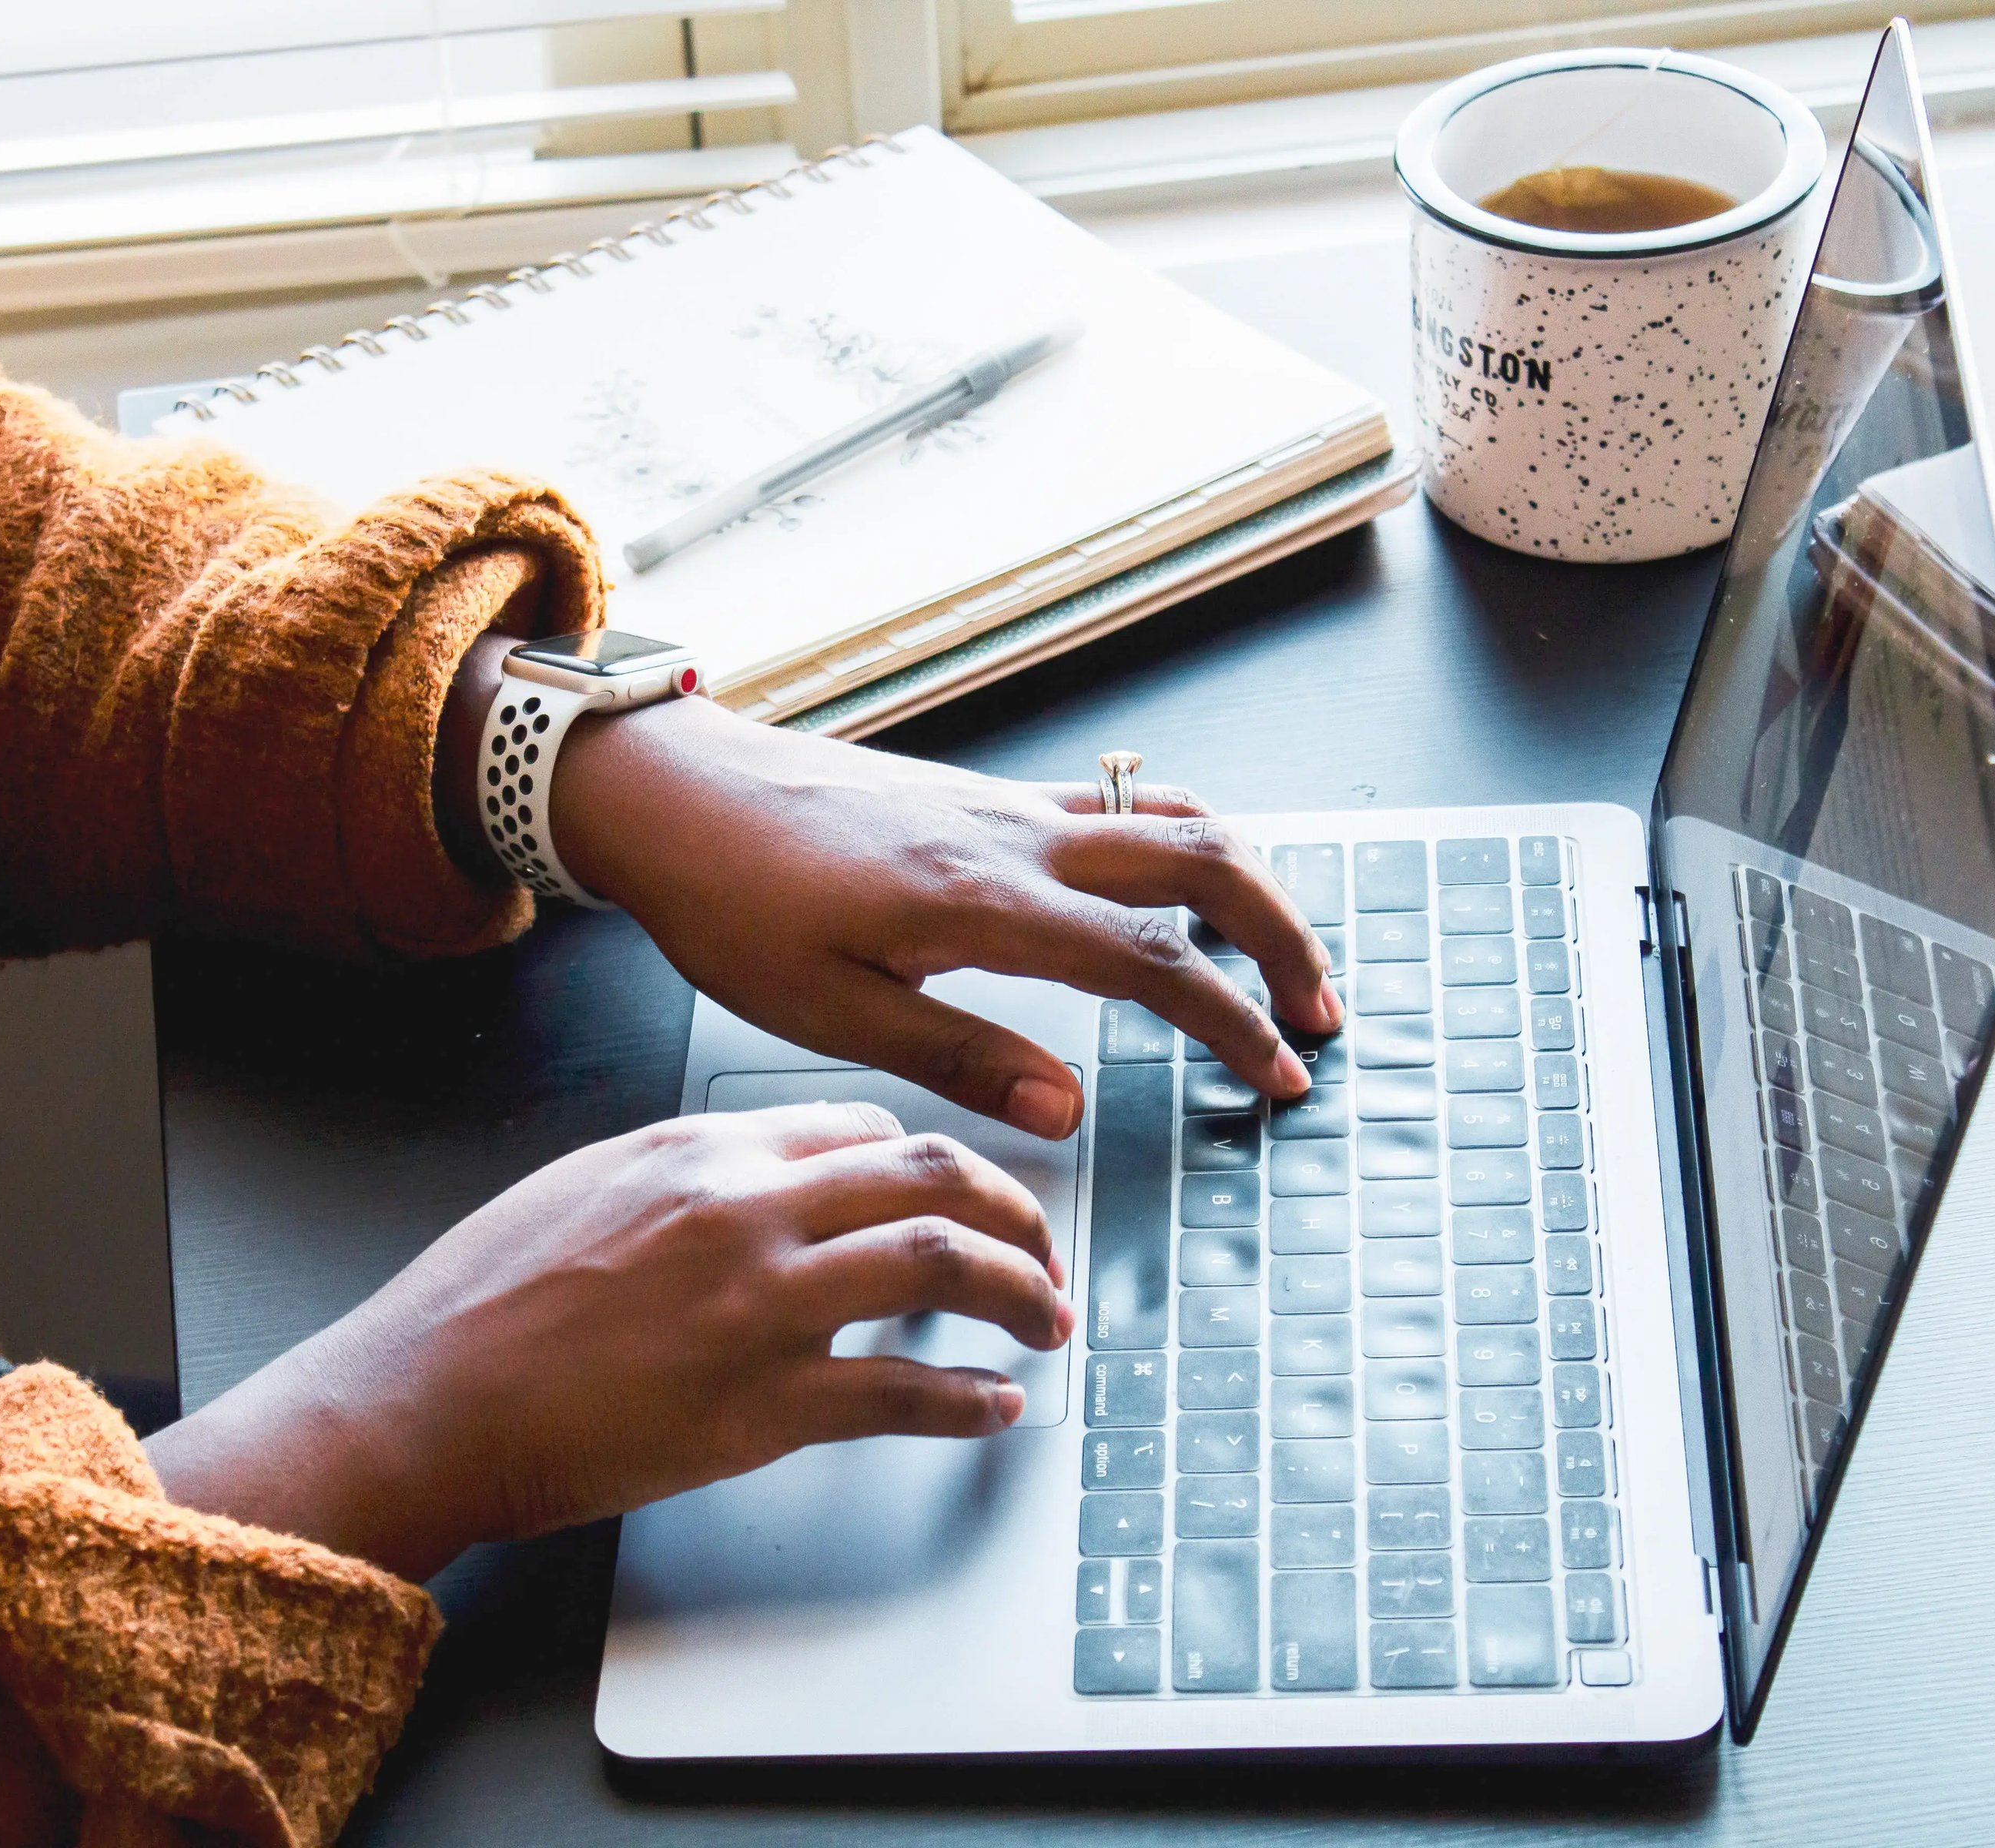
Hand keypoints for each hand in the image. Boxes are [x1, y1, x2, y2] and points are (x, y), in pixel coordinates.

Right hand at [146, 1103, 1066, 1582]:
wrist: (421, 1401)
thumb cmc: (480, 1304)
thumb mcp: (584, 1186)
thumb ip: (686, 1175)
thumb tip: (766, 1182)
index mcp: (702, 1148)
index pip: (864, 1128)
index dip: (934, 1161)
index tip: (961, 1194)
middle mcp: (746, 1208)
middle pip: (931, 1176)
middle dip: (1015, 1210)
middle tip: (1043, 1250)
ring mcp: (761, 1305)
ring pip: (944, 1264)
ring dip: (1020, 1292)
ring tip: (1046, 1321)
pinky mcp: (763, 1406)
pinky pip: (904, 1392)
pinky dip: (969, 1402)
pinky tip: (993, 1408)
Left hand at [547, 694, 1340, 1138]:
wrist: (675, 795)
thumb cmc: (731, 904)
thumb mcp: (830, 1014)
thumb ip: (961, 1059)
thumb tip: (1071, 1109)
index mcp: (982, 902)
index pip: (1153, 959)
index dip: (1232, 1021)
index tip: (1279, 1075)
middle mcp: (1015, 836)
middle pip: (1203, 859)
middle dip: (1283, 934)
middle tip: (1319, 1012)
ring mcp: (1006, 805)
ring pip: (1171, 817)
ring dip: (1246, 881)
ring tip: (1278, 954)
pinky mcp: (986, 796)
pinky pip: (1119, 804)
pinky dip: (1183, 844)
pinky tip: (1182, 895)